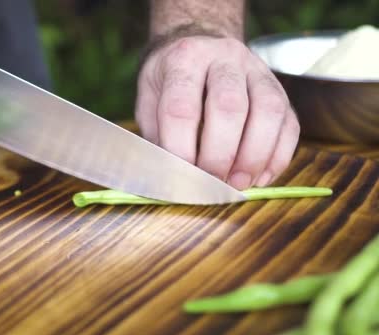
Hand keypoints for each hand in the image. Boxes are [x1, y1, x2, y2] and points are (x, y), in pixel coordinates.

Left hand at [136, 35, 299, 189]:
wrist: (201, 44)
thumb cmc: (170, 82)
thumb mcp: (149, 100)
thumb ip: (157, 135)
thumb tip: (168, 178)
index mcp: (183, 59)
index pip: (181, 108)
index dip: (181, 149)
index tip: (181, 179)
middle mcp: (223, 58)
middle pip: (229, 106)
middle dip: (220, 155)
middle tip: (212, 184)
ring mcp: (257, 70)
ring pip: (268, 111)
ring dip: (254, 156)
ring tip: (238, 184)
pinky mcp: (281, 89)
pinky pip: (289, 123)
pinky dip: (278, 156)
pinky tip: (260, 177)